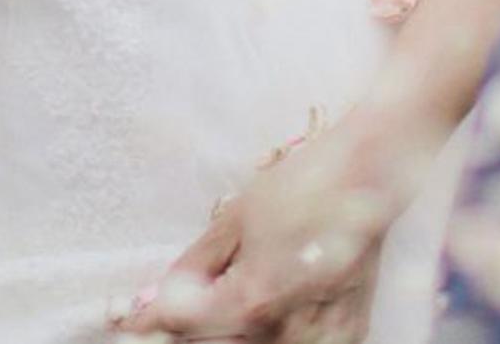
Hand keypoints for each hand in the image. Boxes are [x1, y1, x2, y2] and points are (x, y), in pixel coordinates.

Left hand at [120, 125, 400, 341]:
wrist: (370, 172)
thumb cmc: (304, 184)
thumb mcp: (235, 219)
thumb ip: (193, 267)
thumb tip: (154, 298)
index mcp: (253, 302)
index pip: (183, 328)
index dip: (150, 323)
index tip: (130, 320)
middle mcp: (288, 332)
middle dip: (188, 330)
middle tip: (175, 308)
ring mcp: (322, 339)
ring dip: (228, 332)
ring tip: (229, 296)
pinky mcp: (348, 335)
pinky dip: (273, 334)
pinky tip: (267, 312)